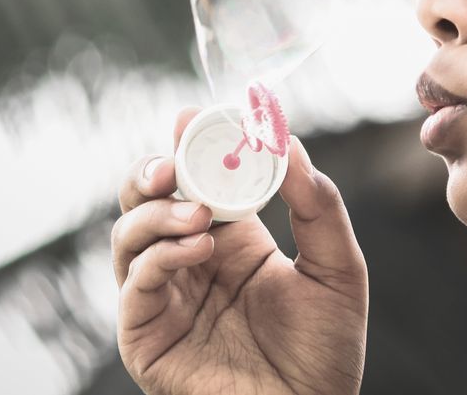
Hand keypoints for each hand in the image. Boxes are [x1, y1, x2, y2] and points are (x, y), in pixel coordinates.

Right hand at [112, 107, 368, 394]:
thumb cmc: (325, 351)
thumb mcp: (338, 267)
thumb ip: (318, 206)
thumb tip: (291, 143)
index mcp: (234, 239)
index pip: (199, 180)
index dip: (191, 146)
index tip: (192, 115)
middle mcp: (192, 263)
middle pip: (149, 200)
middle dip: (154, 170)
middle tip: (175, 158)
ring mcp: (165, 298)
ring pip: (128, 236)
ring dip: (155, 213)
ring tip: (195, 215)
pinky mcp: (147, 337)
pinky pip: (135, 286)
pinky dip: (158, 258)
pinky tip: (197, 250)